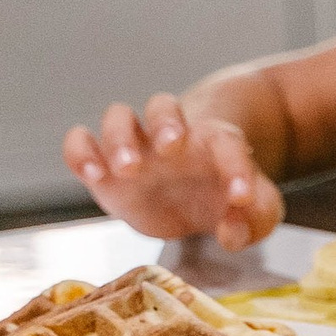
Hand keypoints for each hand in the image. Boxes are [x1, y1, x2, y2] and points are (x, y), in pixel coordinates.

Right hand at [63, 95, 283, 250]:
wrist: (194, 190)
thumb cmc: (224, 193)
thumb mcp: (255, 212)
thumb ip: (255, 219)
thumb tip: (232, 229)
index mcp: (214, 142)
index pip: (227, 143)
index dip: (237, 167)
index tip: (241, 197)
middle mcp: (171, 136)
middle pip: (164, 107)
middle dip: (165, 122)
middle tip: (170, 148)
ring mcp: (135, 146)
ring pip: (119, 117)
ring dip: (119, 136)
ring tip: (127, 168)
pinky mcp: (105, 164)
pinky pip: (81, 142)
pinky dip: (80, 152)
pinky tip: (92, 174)